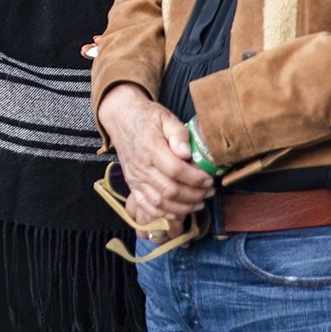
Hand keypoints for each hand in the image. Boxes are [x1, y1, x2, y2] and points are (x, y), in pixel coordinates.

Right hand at [96, 86, 212, 225]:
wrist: (121, 118)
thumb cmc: (147, 117)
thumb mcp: (165, 117)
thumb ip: (179, 134)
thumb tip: (187, 154)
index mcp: (150, 148)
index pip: (176, 170)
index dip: (196, 178)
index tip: (209, 179)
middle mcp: (141, 166)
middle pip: (169, 190)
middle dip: (194, 195)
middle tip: (209, 191)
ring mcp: (135, 178)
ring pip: (160, 202)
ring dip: (183, 207)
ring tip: (199, 202)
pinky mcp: (132, 185)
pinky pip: (147, 206)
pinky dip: (164, 214)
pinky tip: (179, 211)